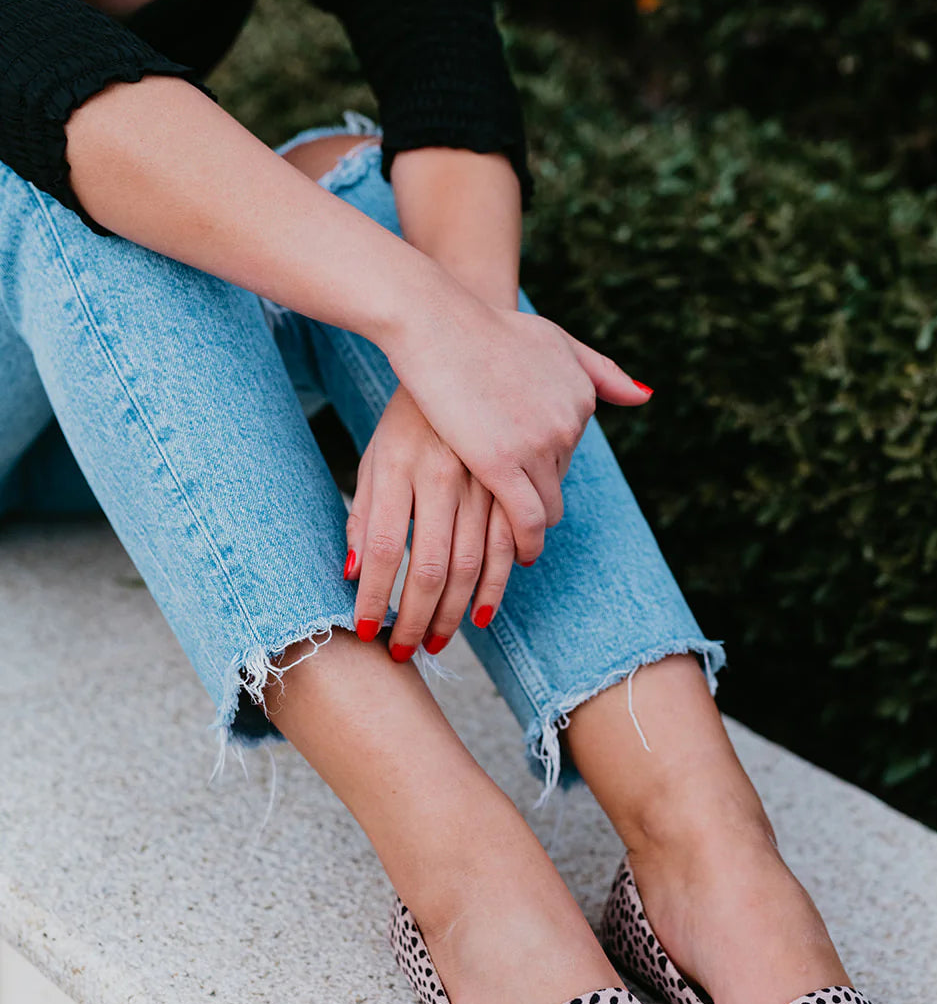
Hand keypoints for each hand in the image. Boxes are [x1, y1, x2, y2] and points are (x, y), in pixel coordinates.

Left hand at [345, 384, 515, 657]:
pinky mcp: (515, 479)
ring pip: (473, 563)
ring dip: (455, 613)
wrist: (465, 349)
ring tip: (437, 642)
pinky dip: (498, 584)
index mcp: (399, 464)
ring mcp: (484, 477)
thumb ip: (365, 514)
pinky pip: (509, 544)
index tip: (365, 633)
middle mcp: (443, 473)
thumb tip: (354, 573)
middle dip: (415, 619)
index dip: (376, 598)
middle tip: (403, 653)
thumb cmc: (409, 416)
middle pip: (430, 566)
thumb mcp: (376, 456)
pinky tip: (483, 613)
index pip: (386, 547)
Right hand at [387, 287, 652, 563]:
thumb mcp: (555, 339)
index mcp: (582, 396)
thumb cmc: (487, 329)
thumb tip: (644, 396)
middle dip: (539, 494)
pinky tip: (520, 554)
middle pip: (559, 480)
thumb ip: (600, 369)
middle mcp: (569, 421)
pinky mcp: (502, 464)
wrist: (439, 324)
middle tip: (516, 516)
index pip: (571, 451)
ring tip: (518, 545)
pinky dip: (527, 542)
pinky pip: (527, 520)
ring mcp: (538, 444)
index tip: (528, 481)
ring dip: (535, 529)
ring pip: (547, 507)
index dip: (546, 467)